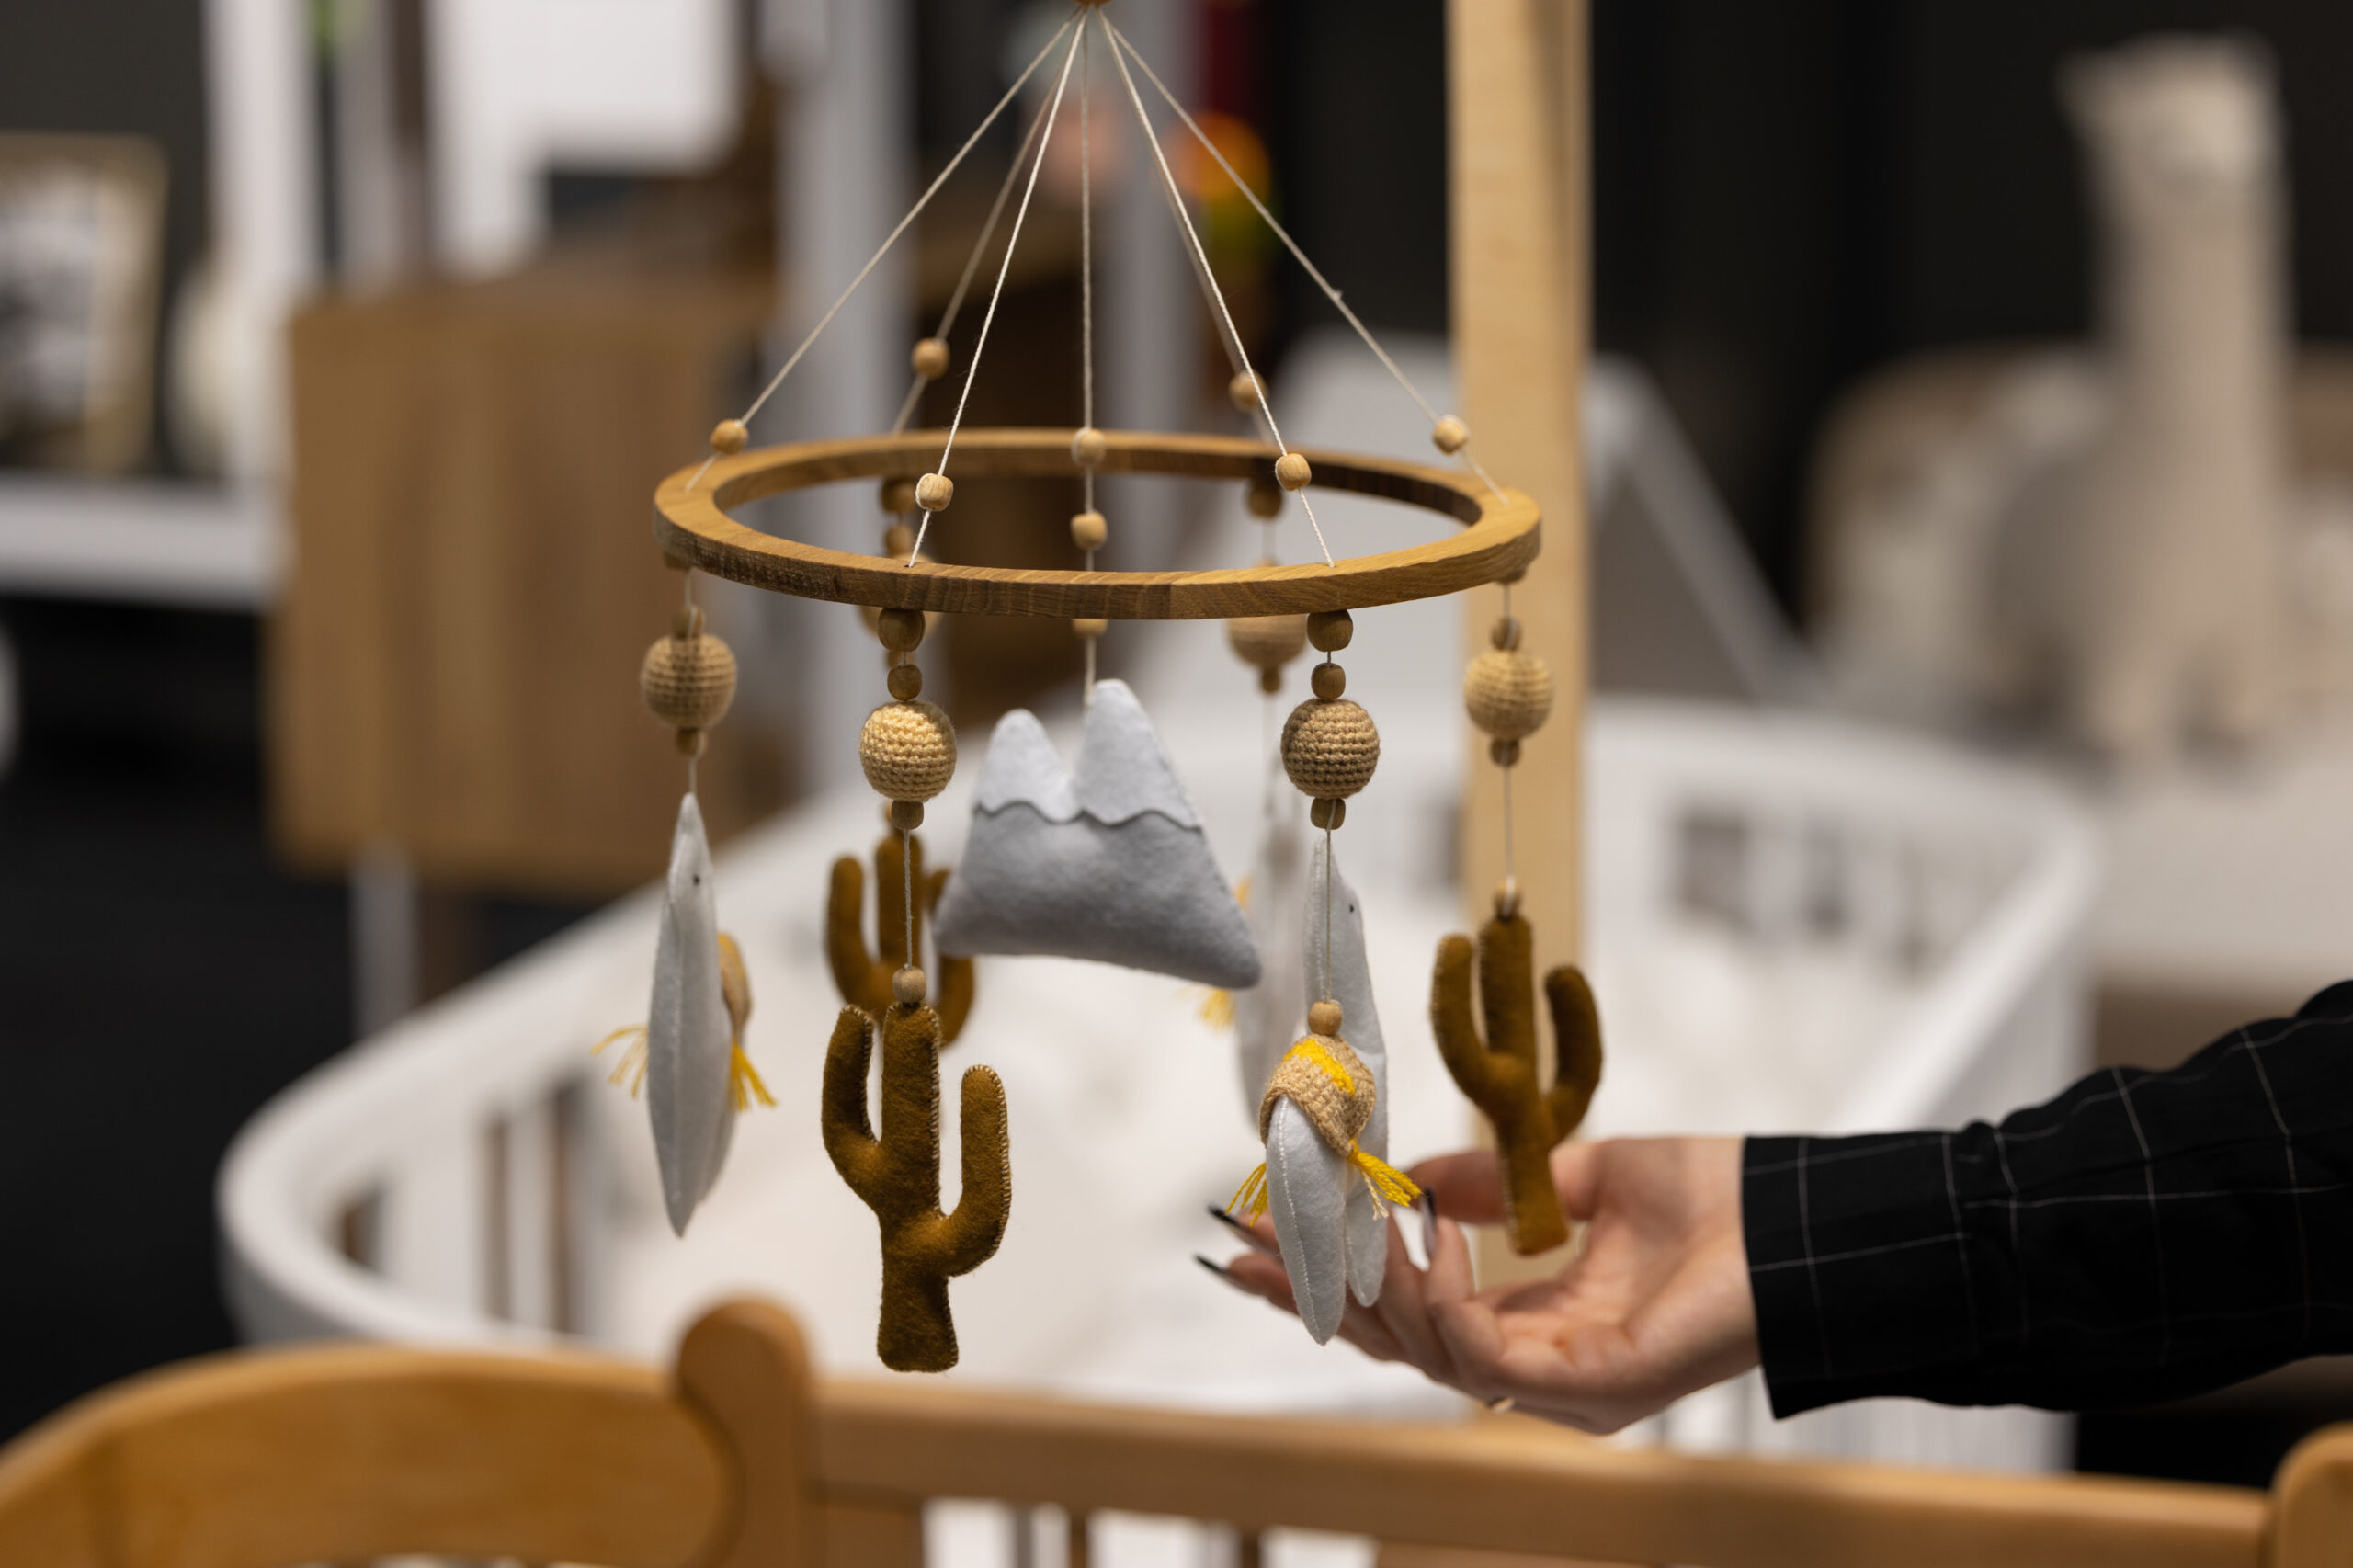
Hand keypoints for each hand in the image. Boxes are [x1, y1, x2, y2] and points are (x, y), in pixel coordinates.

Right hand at [1212, 1137, 1757, 1432]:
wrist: (1792, 1222)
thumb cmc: (1713, 1204)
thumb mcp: (1575, 1177)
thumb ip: (1492, 1186)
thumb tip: (1414, 1178)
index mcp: (1537, 1326)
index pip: (1414, 1319)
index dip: (1342, 1280)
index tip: (1269, 1236)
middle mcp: (1540, 1372)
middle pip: (1400, 1349)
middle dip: (1318, 1297)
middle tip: (1246, 1248)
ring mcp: (1563, 1391)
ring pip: (1429, 1355)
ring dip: (1374, 1286)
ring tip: (1348, 1219)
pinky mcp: (1591, 1391)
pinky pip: (1484, 1355)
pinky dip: (1442, 1297)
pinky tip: (1427, 1240)